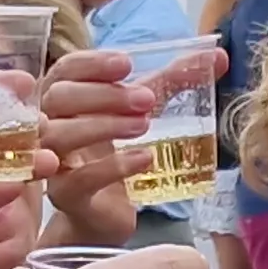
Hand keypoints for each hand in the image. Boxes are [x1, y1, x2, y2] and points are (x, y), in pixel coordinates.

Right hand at [38, 47, 156, 246]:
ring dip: (105, 125)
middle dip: (104, 95)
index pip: (65, 70)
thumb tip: (218, 55)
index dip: (92, 64)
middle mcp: (49, 126)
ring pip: (62, 135)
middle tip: (147, 101)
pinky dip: (114, 167)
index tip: (127, 64)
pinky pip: (80, 178)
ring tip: (144, 126)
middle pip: (60, 98)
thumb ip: (173, 81)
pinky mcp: (65, 196)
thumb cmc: (117, 151)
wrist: (106, 213)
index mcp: (63, 97)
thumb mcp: (143, 111)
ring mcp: (53, 162)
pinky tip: (144, 158)